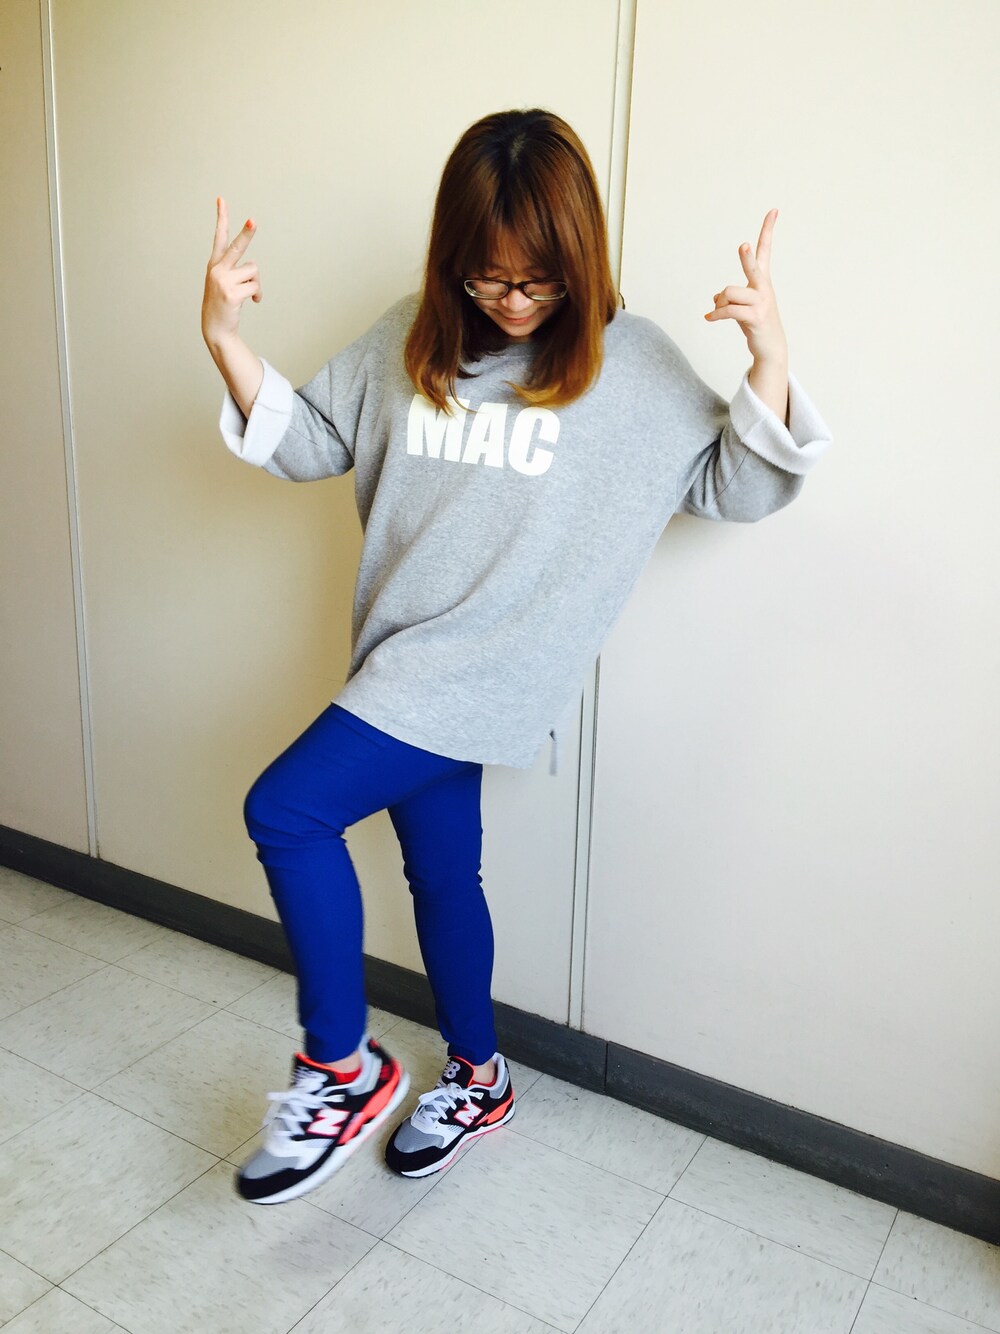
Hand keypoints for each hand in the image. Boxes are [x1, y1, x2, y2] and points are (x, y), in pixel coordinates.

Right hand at [201, 197, 261, 347]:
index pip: (219, 237)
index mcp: (215, 264)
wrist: (216, 327)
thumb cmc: (223, 303)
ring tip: (248, 294)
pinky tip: (251, 301)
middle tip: (253, 220)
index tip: (221, 199)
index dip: (221, 218)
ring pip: (254, 271)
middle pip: (237, 247)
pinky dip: (257, 294)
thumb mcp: (226, 283)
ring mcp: (223, 281)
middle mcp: (217, 269)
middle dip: (247, 233)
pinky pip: (255, 287)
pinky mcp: (231, 294)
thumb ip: (237, 271)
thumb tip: (254, 270)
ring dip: (256, 283)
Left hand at [704, 209, 786, 363]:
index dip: (768, 230)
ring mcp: (762, 303)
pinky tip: (709, 318)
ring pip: (729, 293)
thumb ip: (730, 298)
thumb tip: (715, 299)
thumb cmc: (755, 323)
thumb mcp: (742, 307)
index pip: (766, 250)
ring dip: (719, 303)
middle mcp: (764, 288)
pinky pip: (729, 311)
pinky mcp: (755, 318)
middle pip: (753, 267)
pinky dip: (716, 314)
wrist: (770, 348)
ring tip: (718, 311)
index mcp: (763, 280)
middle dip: (746, 258)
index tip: (773, 210)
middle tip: (742, 246)